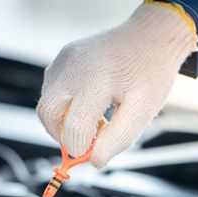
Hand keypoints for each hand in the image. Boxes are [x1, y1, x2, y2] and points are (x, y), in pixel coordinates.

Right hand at [37, 2, 197, 167]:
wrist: (151, 34)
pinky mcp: (61, 59)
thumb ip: (118, 139)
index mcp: (96, 80)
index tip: (93, 153)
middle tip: (85, 141)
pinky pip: (51, 91)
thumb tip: (94, 161)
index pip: (74, 128)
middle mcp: (73, 68)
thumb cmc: (150, 72)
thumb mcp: (143, 111)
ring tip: (93, 121)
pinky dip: (63, 107)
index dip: (81, 148)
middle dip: (62, 136)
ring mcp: (63, 60)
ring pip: (46, 105)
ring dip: (62, 122)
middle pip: (48, 115)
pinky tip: (87, 106)